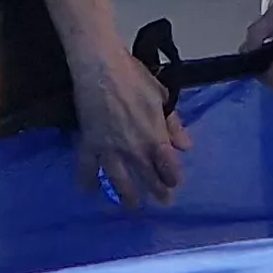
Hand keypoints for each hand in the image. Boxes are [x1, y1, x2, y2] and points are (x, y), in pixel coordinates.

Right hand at [69, 41, 189, 208]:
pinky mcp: (89, 144)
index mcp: (154, 136)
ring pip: (119, 181)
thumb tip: (185, 147)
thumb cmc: (134, 77)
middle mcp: (134, 149)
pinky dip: (87, 181)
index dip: (172, 178)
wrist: (101, 67)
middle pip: (147, 178)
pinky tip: (88, 191)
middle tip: (162, 203)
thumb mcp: (161, 97)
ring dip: (127, 196)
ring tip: (131, 206)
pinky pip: (86, 168)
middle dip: (156, 192)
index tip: (174, 185)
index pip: (168, 167)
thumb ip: (173, 124)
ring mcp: (110, 149)